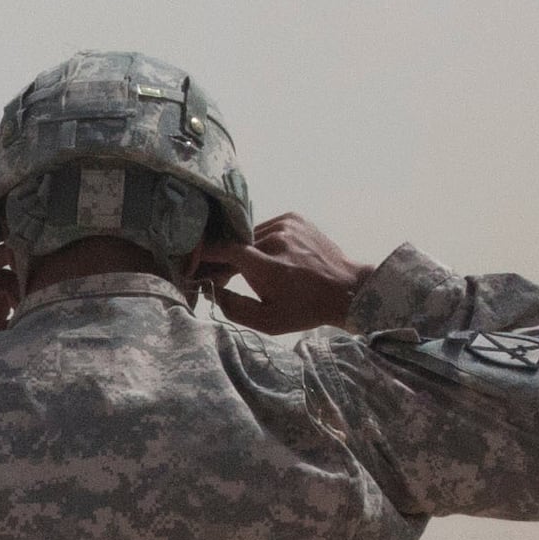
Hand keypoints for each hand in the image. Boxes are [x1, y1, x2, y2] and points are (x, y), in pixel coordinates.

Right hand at [198, 212, 367, 331]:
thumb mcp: (267, 321)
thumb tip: (209, 288)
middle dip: (222, 260)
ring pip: (249, 236)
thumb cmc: (305, 310)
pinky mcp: (293, 218)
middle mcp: (275, 238)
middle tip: (219, 277)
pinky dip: (259, 241)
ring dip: (243, 251)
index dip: (203, 255)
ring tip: (249, 270)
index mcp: (267, 265)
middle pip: (234, 244)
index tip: (191, 263)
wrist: (347, 289)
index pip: (223, 249)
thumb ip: (233, 307)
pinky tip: (268, 257)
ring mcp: (286, 224)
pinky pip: (265, 228)